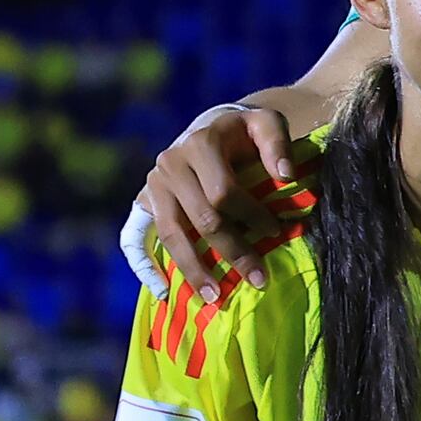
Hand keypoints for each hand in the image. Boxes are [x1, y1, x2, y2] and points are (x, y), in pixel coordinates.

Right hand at [131, 98, 314, 300]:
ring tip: (216, 297)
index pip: (224, 192)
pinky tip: (162, 291)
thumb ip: (277, 144)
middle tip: (259, 280)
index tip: (277, 232)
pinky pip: (135, 236)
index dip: (252, 216)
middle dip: (233, 252)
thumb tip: (286, 175)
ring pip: (172, 234)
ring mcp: (154, 184)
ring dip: (194, 268)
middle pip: (201, 218)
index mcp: (200, 144)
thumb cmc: (245, 132)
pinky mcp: (144, 200)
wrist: (213, 125)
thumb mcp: (266, 124)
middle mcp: (171, 163)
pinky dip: (144, 265)